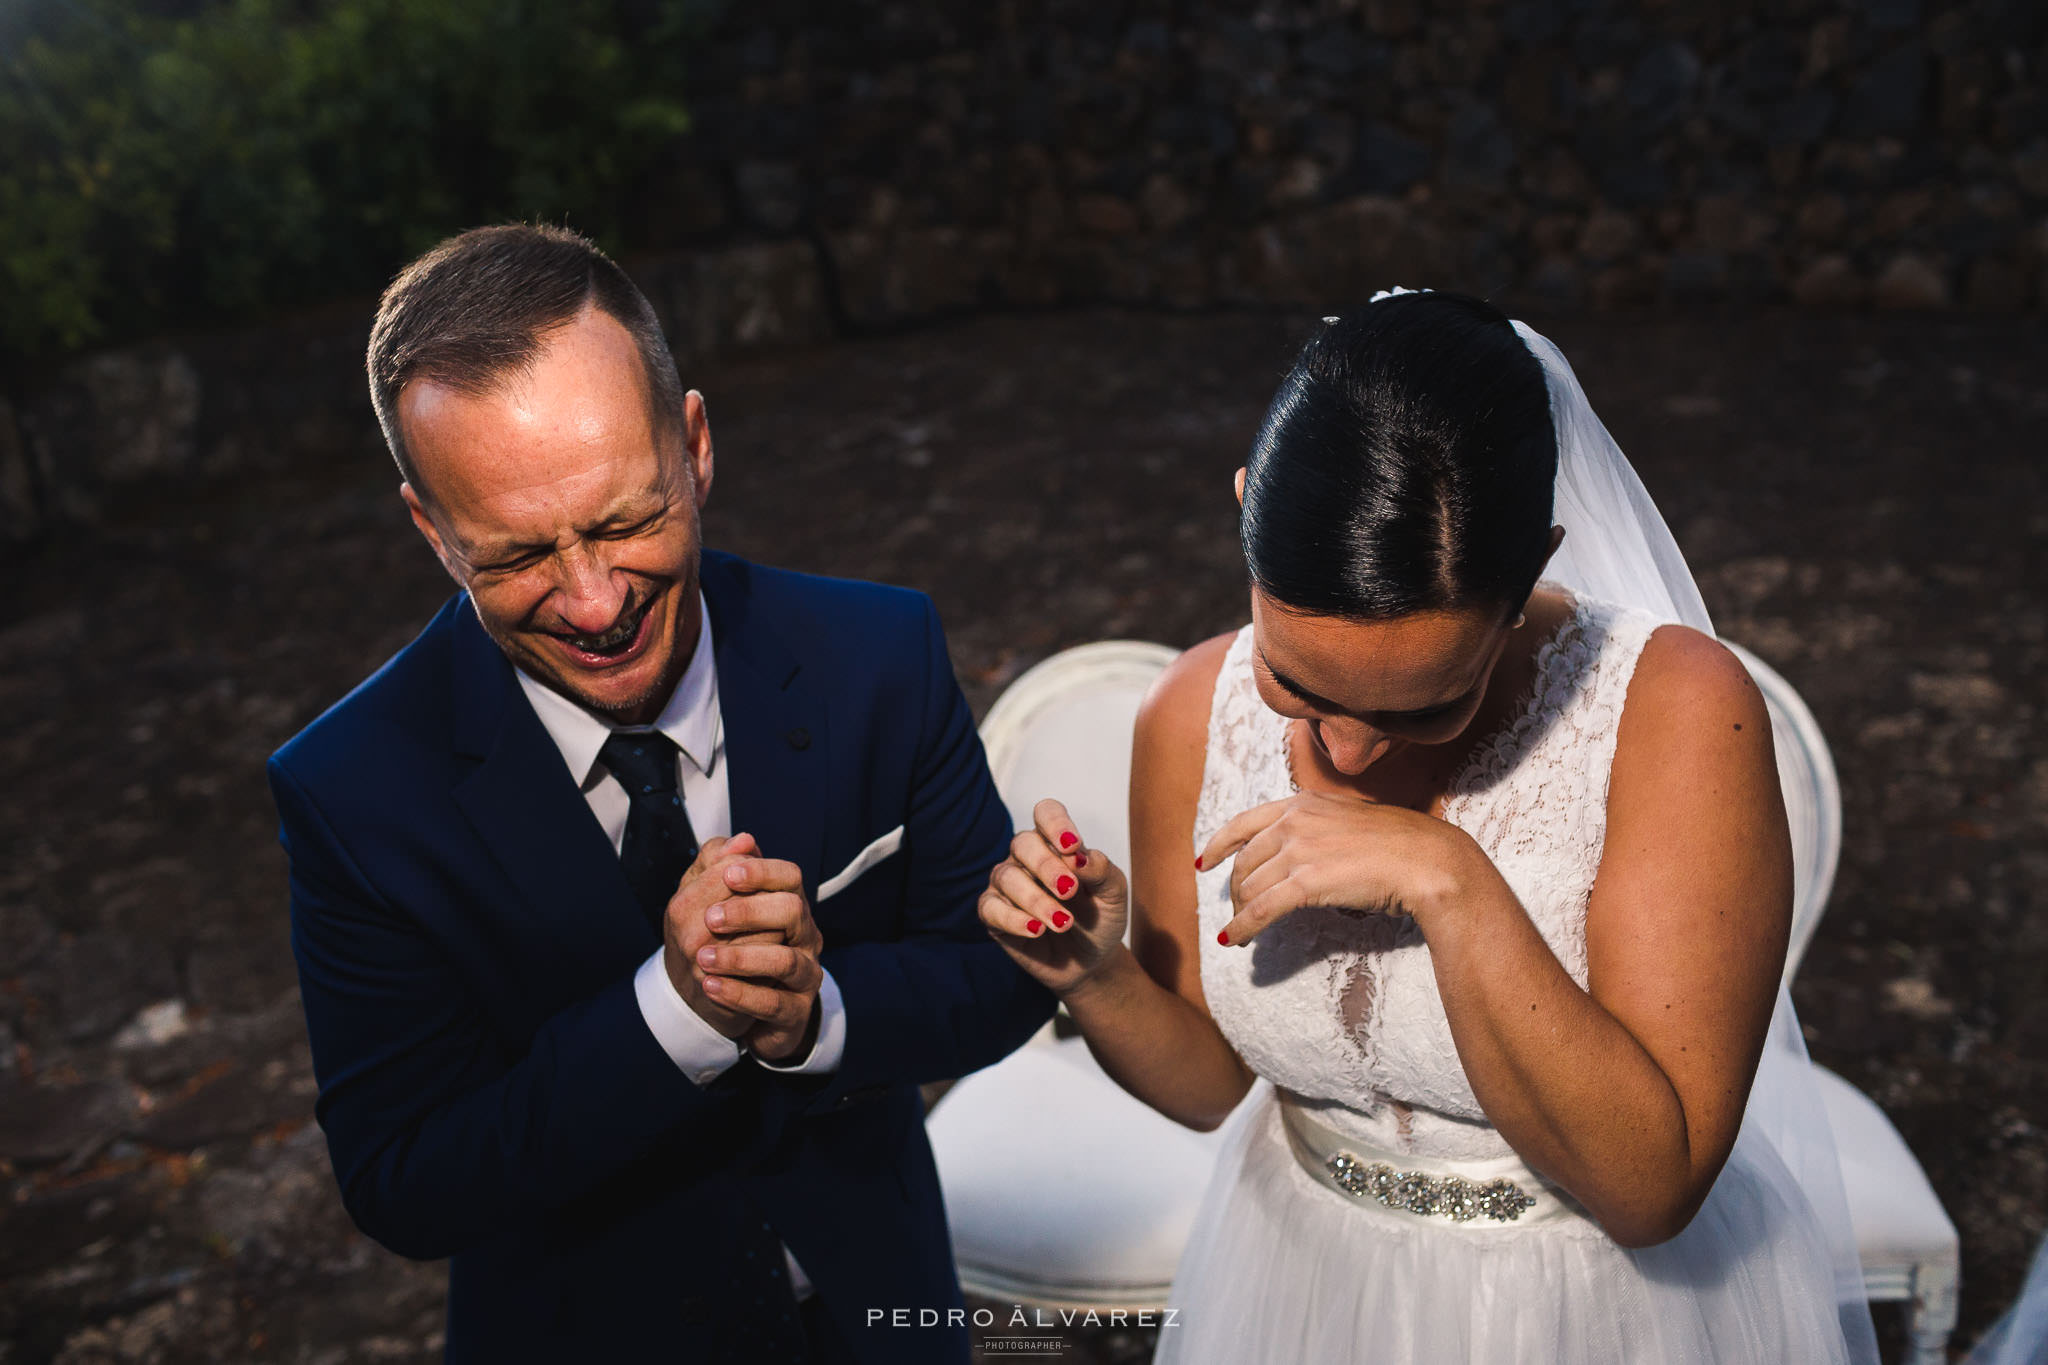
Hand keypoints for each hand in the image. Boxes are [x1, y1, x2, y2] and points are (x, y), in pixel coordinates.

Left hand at [692, 852, 825, 1062]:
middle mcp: (804, 936)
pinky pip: (774, 1003)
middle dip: (751, 912)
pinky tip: (710, 986)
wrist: (727, 1008)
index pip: (789, 876)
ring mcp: (804, 975)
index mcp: (787, 903)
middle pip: (793, 911)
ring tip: (703, 958)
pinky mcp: (794, 1012)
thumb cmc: (723, 946)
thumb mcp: (709, 903)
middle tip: (710, 919)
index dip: (762, 872)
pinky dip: (740, 994)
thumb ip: (718, 868)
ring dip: (742, 958)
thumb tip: (742, 839)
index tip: (730, 874)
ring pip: (786, 960)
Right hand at [978, 798, 1129, 997]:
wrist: (1092, 961)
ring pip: (1007, 876)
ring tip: (1063, 922)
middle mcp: (1027, 858)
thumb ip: (1101, 869)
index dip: (1056, 824)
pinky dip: (1014, 919)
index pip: (1047, 814)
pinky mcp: (994, 914)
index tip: (1073, 846)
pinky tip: (1037, 930)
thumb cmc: (1100, 919)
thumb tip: (1079, 856)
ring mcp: (1008, 885)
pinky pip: (991, 908)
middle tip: (1070, 891)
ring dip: (1036, 900)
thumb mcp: (1113, 894)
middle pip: (1023, 843)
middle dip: (1046, 866)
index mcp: (1056, 843)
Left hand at [1197, 791, 1481, 945]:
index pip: (1244, 822)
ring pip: (1250, 888)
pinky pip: (1261, 910)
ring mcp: (1298, 850)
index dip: (1219, 845)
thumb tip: (1300, 862)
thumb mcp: (1349, 823)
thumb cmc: (1401, 846)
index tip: (1204, 863)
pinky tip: (1233, 941)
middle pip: (1245, 862)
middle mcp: (1294, 821)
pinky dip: (1243, 928)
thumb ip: (1319, 833)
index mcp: (1303, 802)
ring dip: (1241, 914)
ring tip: (1240, 932)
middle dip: (1236, 891)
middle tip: (1237, 913)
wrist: (1428, 859)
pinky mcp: (1305, 882)